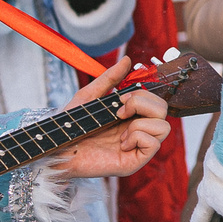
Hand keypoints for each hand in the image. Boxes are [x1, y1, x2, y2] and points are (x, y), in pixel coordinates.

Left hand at [46, 56, 169, 178]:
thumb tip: (127, 60)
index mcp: (130, 116)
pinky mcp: (135, 162)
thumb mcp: (90, 96)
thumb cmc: (71, 125)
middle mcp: (138, 130)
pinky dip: (138, 138)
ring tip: (120, 132)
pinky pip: (154, 145)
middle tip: (119, 112)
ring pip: (163, 127)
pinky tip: (121, 144)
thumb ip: (110, 78)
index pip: (155, 101)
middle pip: (163, 110)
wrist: (59, 147)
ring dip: (139, 123)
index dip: (143, 95)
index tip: (121, 99)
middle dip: (142, 104)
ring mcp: (138, 147)